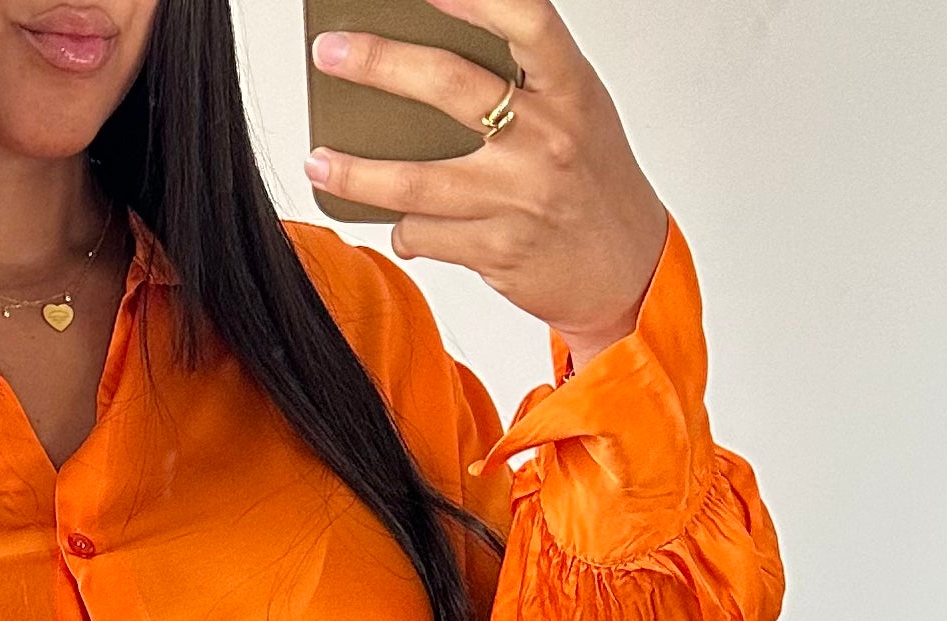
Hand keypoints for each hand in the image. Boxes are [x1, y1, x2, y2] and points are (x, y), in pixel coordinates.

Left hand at [306, 0, 668, 366]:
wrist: (628, 268)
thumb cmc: (592, 179)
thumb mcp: (578, 109)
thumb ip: (524, 78)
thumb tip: (432, 52)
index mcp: (571, 88)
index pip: (525, 20)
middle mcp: (547, 138)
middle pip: (448, 86)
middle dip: (378, 63)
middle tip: (331, 53)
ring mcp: (520, 197)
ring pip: (415, 181)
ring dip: (356, 174)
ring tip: (319, 162)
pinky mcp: (497, 251)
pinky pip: (425, 233)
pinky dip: (403, 229)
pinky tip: (397, 223)